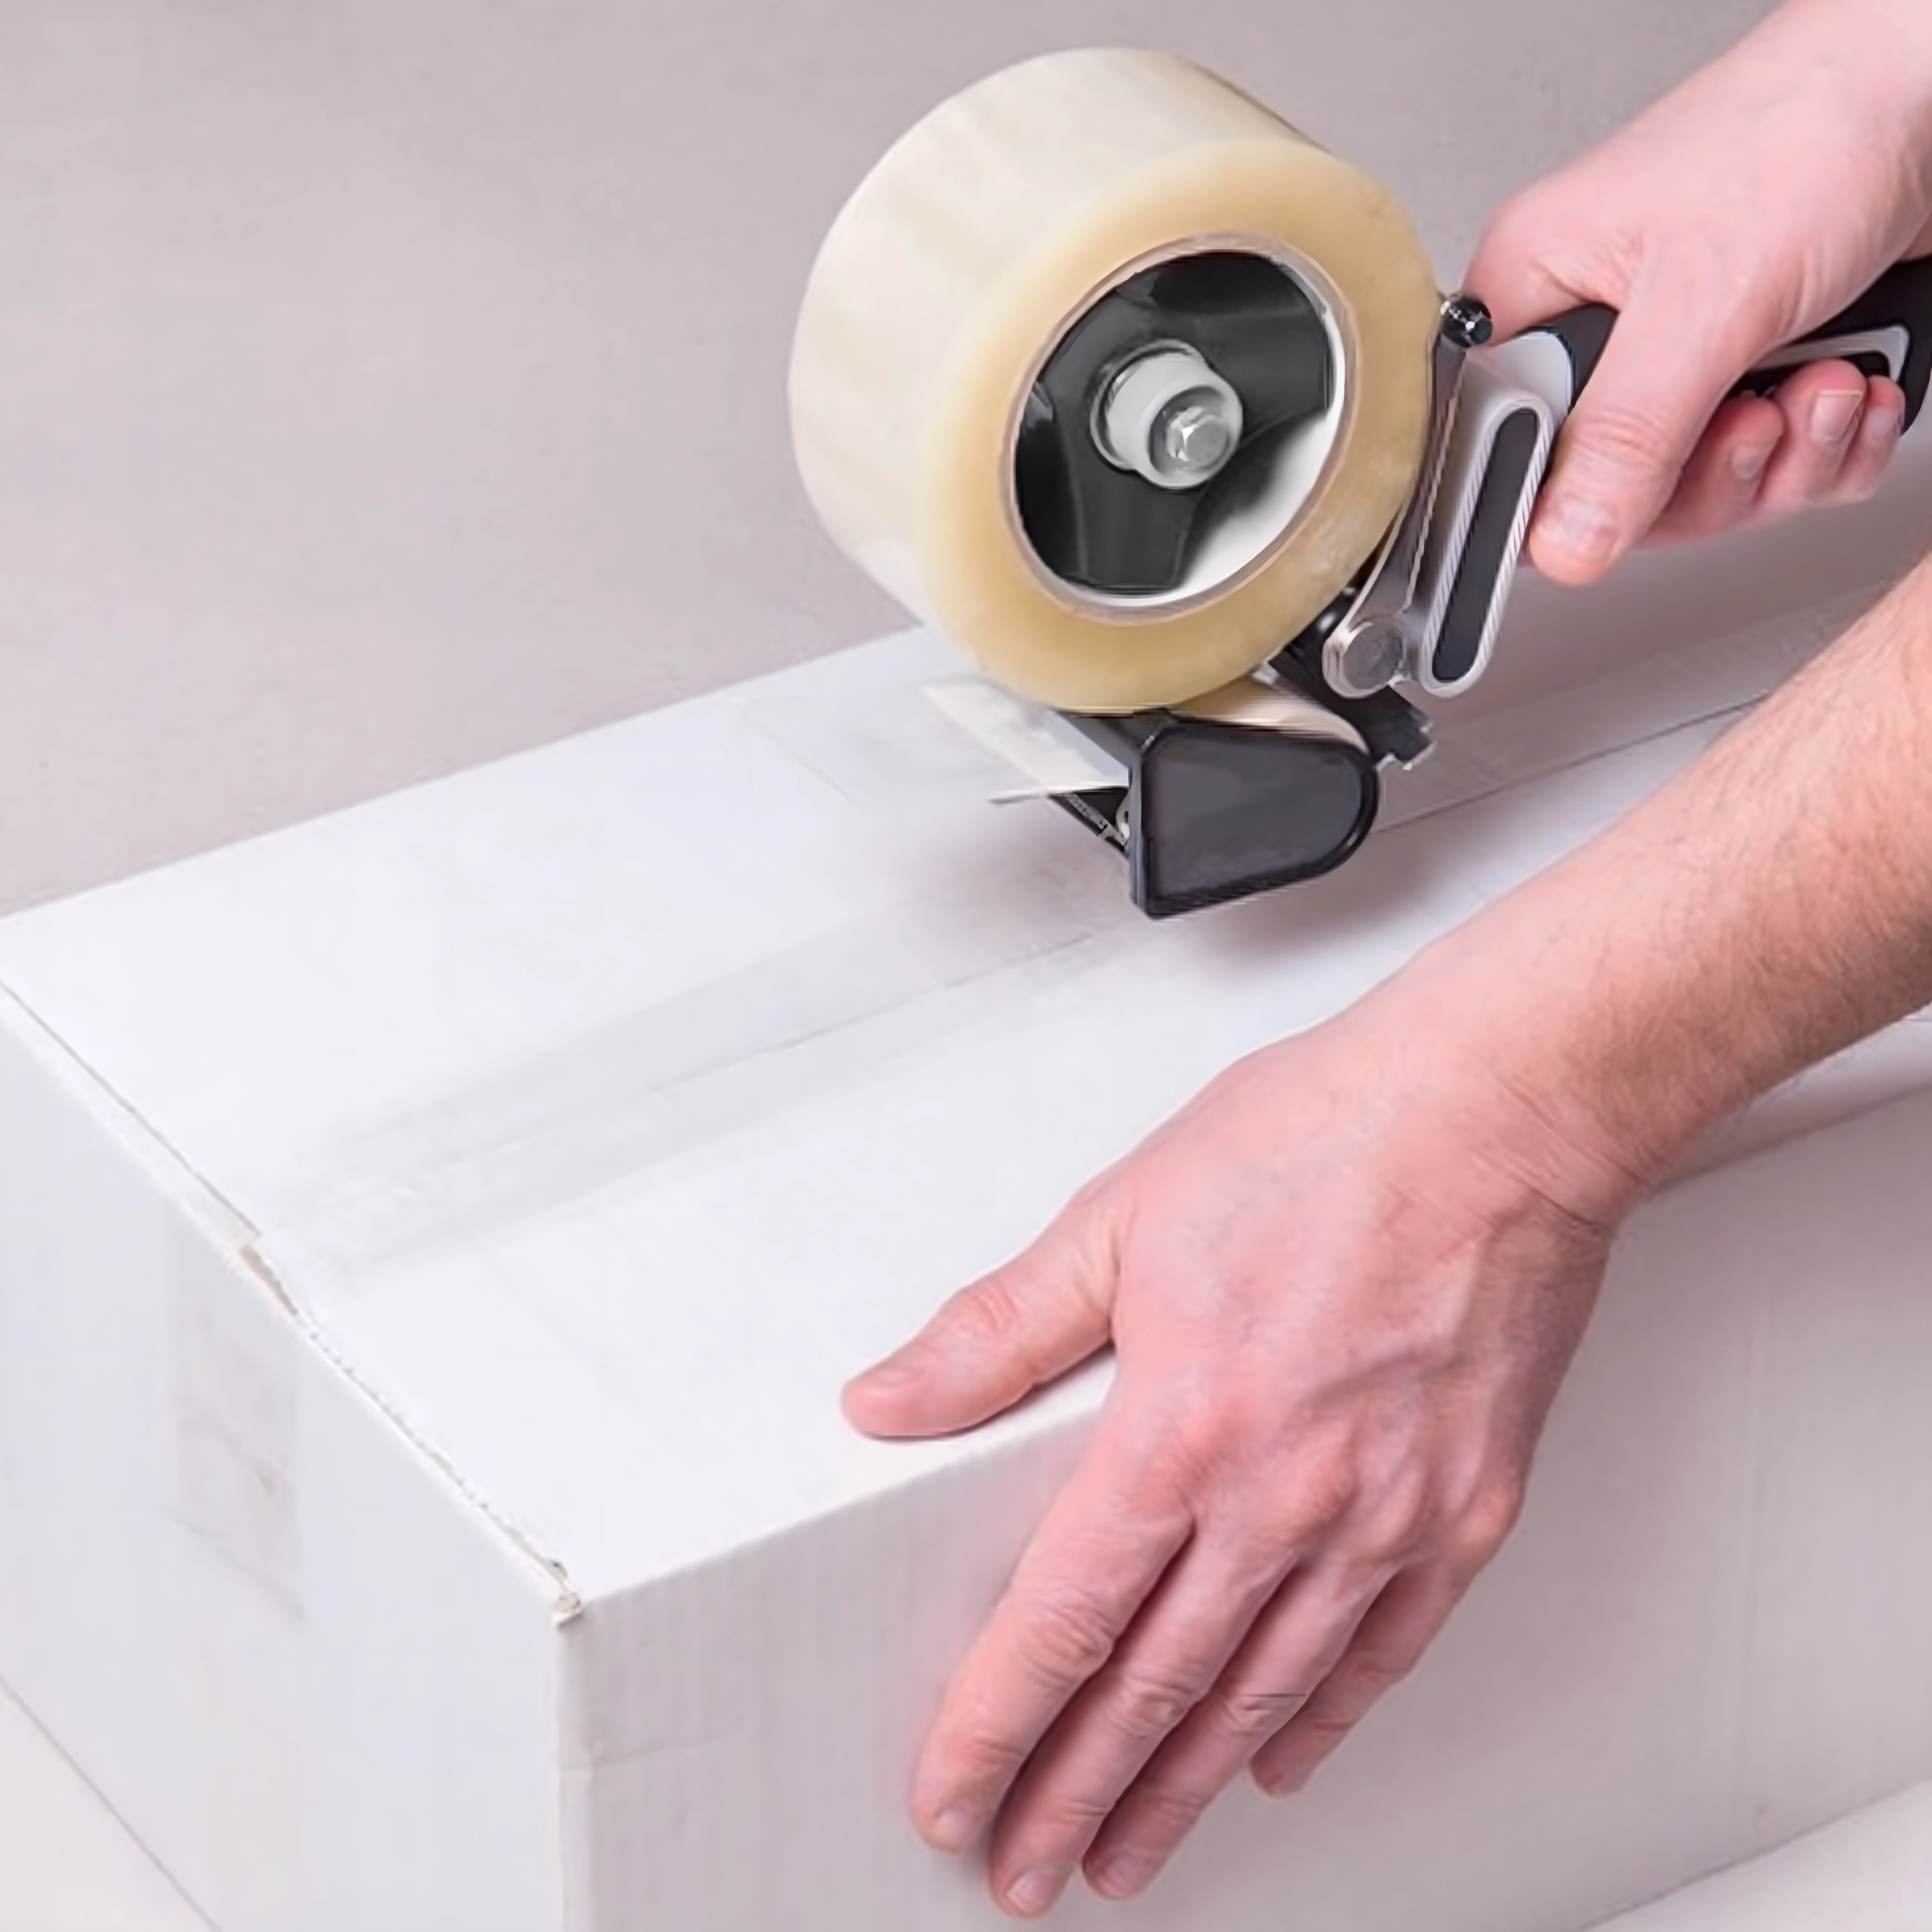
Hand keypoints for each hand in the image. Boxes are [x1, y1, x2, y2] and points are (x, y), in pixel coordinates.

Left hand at [844, 988, 1639, 1914]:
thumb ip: (996, 1330)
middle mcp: (1285, 1500)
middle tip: (1026, 1868)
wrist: (1499, 1113)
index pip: (1062, 1620)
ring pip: (1261, 1697)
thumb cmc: (1326, 1144)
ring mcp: (1383, 1519)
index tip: (954, 1792)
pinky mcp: (1463, 1513)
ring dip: (1186, 1789)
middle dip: (1075, 1794)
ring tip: (1130, 1853)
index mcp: (1183, 1429)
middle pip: (1154, 1690)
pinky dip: (1318, 1722)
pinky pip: (1379, 1654)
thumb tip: (889, 1400)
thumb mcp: (1120, 1216)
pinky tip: (1279, 1764)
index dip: (996, 1725)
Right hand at [1468, 0, 1931, 581]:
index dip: (1564, 500)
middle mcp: (1600, 336)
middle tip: (1755, 419)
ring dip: (1788, 459)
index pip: (1503, 454)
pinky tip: (1849, 384)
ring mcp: (1679, 360)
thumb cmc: (1806, 129)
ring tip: (1823, 383)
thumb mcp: (1702, 301)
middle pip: (1610, 494)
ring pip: (1703, 490)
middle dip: (1714, 475)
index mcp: (1536, 298)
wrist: (1930, 84)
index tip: (1633, 494)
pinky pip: (1776, 470)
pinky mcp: (1754, 370)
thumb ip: (1626, 437)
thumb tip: (1563, 542)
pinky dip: (1831, 447)